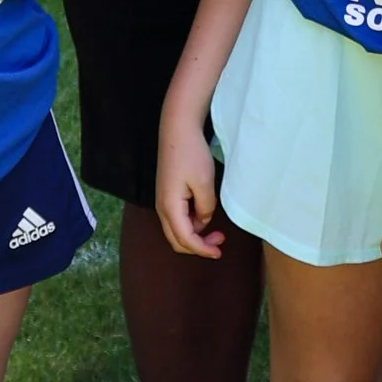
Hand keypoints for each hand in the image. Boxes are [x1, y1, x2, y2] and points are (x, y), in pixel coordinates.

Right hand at [155, 107, 225, 260]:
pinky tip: (205, 214)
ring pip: (177, 230)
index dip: (202, 250)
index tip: (219, 252)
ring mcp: (163, 201)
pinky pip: (178, 218)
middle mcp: (162, 207)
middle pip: (177, 240)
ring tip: (216, 230)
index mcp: (170, 207)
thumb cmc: (191, 154)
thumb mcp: (205, 183)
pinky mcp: (167, 194)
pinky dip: (191, 223)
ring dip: (195, 235)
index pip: (185, 239)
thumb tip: (204, 220)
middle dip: (198, 246)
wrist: (177, 130)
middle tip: (219, 242)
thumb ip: (206, 208)